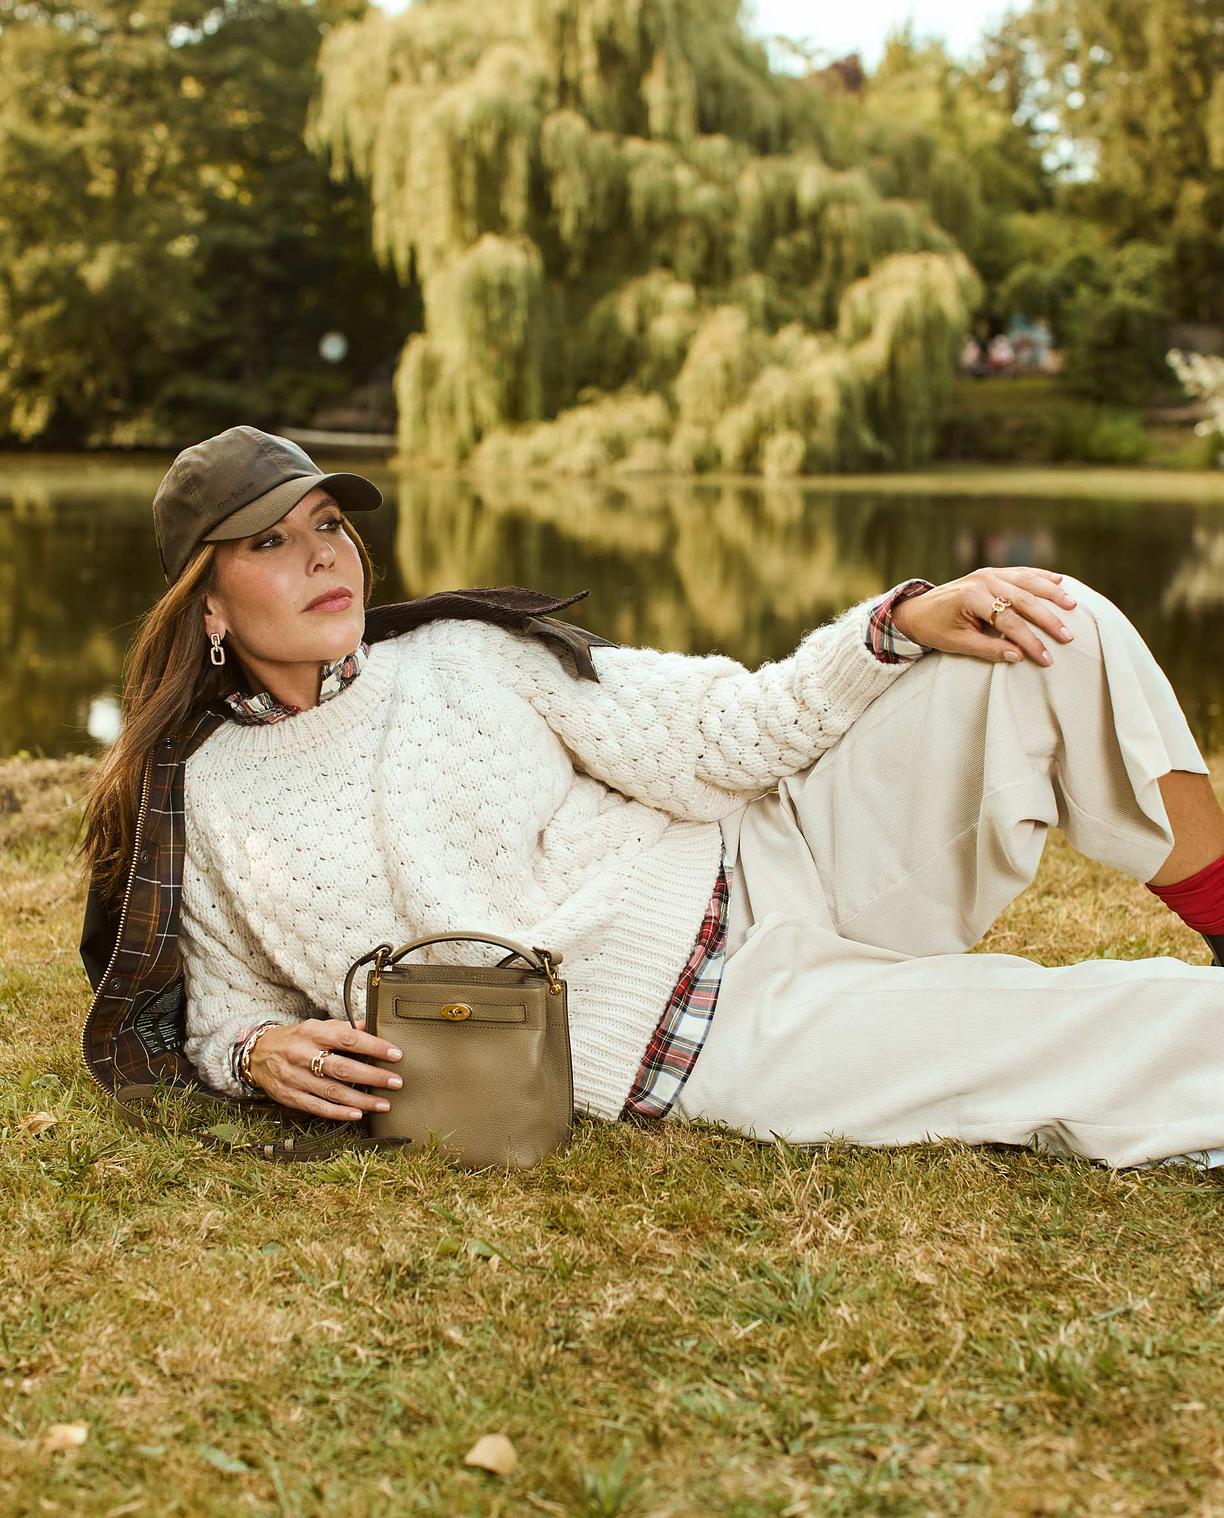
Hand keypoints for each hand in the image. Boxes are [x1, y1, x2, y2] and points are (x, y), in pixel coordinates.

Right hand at [247, 1015, 403, 1121]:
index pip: (348, 1039)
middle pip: (343, 1068)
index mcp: (314, 1033)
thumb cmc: (295, 1039)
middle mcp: (304, 1055)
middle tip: (396, 1082)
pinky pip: (318, 1107)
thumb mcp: (317, 1026)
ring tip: (384, 1103)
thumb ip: (345, 1028)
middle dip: (373, 1077)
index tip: (395, 1054)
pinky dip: (339, 1113)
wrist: (258, 1054)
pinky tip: (358, 1114)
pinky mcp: (290, 1096)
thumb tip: (374, 1024)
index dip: (374, 1047)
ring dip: (362, 1100)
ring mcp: (295, 1077)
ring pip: (333, 1091)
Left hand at [891, 567, 1078, 665]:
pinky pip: (1022, 572)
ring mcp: (989, 573)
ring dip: (1052, 593)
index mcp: (972, 597)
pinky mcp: (992, 572)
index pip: (1009, 621)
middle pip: (1023, 600)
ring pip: (1027, 581)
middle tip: (1068, 637)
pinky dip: (1041, 576)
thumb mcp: (957, 644)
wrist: (917, 610)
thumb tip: (1019, 657)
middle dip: (1047, 620)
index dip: (1029, 641)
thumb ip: (988, 650)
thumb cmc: (936, 629)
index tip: (1046, 658)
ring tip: (1073, 606)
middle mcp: (983, 580)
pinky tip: (1060, 581)